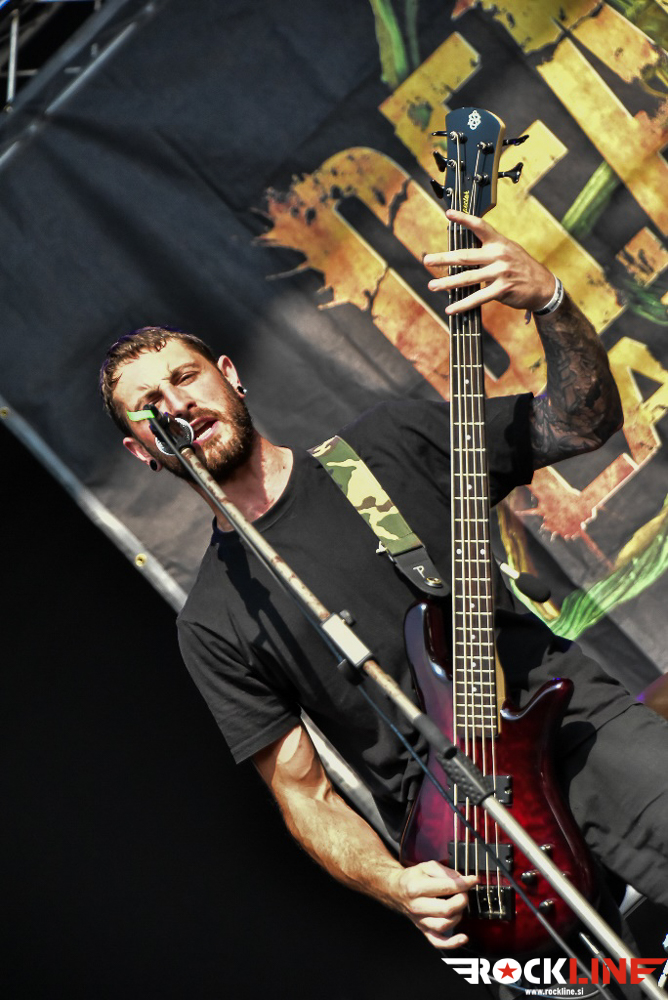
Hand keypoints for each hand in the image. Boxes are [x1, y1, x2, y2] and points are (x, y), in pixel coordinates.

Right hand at [388, 859, 477, 949]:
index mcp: (417, 887)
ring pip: (444, 925)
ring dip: (458, 915)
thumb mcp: (427, 866)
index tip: (473, 880)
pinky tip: (463, 937)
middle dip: (461, 900)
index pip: (446, 887)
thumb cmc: (412, 878)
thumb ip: (445, 871)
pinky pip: (438, 941)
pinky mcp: (423, 929)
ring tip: (459, 906)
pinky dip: (452, 943)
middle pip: (446, 909)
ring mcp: (420, 920)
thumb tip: (462, 879)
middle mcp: (417, 906)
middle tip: (464, 893)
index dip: (463, 884)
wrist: (396, 890)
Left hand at [423, 210, 555, 314]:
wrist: (542, 286)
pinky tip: (451, 308)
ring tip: (433, 286)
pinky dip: (463, 304)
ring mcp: (500, 272)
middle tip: (427, 260)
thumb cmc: (520, 268)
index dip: (464, 219)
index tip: (449, 213)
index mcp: (498, 242)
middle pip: (465, 256)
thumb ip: (487, 250)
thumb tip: (462, 253)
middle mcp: (498, 255)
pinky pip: (478, 298)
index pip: (479, 226)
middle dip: (443, 258)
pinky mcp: (502, 289)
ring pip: (468, 278)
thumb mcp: (507, 251)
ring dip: (447, 283)